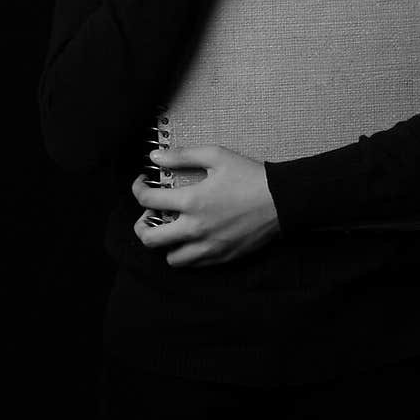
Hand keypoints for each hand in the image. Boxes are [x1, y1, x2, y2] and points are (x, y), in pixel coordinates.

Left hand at [132, 145, 280, 267]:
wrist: (282, 201)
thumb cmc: (250, 175)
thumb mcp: (217, 156)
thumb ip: (183, 156)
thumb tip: (155, 156)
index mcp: (192, 201)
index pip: (148, 201)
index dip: (138, 189)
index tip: (142, 183)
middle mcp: (195, 228)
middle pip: (150, 239)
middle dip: (141, 225)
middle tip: (147, 214)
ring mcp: (208, 246)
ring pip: (170, 258)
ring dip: (165, 243)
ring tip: (171, 228)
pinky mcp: (221, 257)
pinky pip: (193, 264)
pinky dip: (186, 253)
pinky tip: (191, 237)